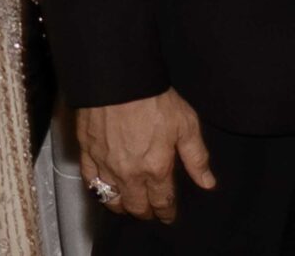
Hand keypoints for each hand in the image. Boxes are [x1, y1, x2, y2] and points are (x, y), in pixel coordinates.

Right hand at [77, 89, 214, 223]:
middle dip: (146, 212)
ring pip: (111, 199)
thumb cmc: (153, 98)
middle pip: (137, 206)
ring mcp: (105, 164)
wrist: (117, 78)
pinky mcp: (86, 151)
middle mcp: (130, 173)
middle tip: (150, 211)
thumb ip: (196, 157)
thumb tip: (207, 183)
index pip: (162, 202)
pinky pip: (90, 180)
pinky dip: (97, 188)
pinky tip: (103, 186)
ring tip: (127, 202)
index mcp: (156, 168)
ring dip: (121, 205)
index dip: (167, 213)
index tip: (168, 216)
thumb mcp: (186, 124)